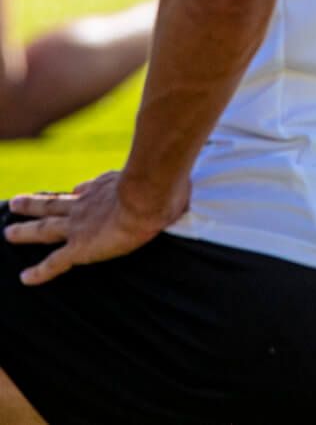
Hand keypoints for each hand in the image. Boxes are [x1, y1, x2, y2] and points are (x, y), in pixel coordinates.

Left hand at [5, 171, 186, 284]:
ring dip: (24, 230)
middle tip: (15, 202)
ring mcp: (79, 225)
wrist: (150, 195)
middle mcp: (86, 204)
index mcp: (105, 187)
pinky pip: (54, 262)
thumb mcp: (157, 174)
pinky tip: (25, 279)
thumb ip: (152, 177)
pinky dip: (39, 272)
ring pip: (44, 229)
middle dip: (34, 203)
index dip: (74, 191)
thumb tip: (158, 179)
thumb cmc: (163, 185)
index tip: (71, 189)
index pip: (83, 190)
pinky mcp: (80, 247)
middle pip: (53, 203)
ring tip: (8, 232)